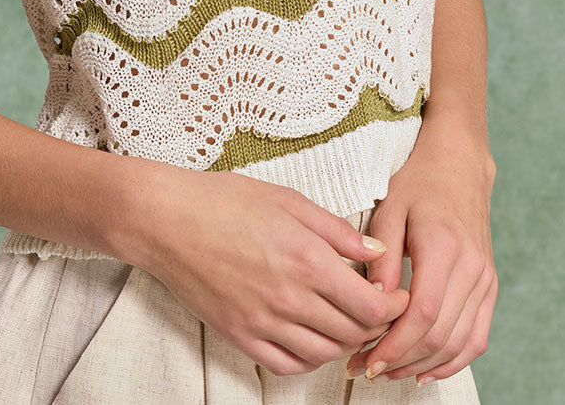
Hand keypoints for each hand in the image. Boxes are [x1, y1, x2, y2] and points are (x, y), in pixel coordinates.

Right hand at [132, 167, 414, 376]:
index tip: (398, 297)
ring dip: (344, 342)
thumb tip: (376, 253)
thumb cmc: (224, 200)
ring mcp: (262, 321)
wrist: (166, 219)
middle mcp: (288, 297)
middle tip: (379, 310)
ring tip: (347, 322)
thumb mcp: (288, 200)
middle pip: (351, 332)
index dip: (393, 307)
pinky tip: (312, 337)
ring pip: (323, 353)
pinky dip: (309, 357)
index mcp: (305, 259)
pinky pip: (286, 364)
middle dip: (375, 325)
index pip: (369, 305)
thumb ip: (336, 231)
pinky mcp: (239, 335)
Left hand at [345, 131, 496, 384]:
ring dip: (423, 366)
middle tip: (366, 369)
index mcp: (444, 246)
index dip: (393, 346)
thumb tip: (374, 302)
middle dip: (400, 361)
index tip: (365, 360)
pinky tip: (425, 370)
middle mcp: (471, 267)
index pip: (422, 314)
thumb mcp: (390, 207)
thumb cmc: (419, 180)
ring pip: (459, 343)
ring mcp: (485, 278)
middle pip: (440, 335)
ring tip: (388, 372)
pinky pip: (477, 337)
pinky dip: (453, 361)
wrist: (460, 161)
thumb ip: (381, 256)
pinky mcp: (490, 285)